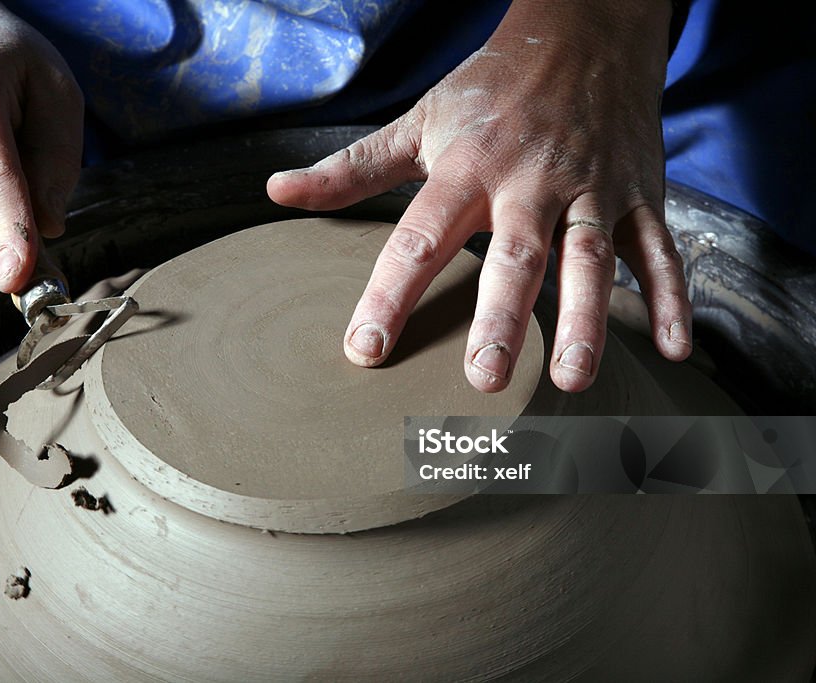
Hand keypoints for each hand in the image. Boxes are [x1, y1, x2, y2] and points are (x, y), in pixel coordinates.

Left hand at [268, 0, 690, 392]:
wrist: (586, 31)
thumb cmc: (491, 87)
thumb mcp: (418, 121)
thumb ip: (352, 168)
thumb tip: (278, 190)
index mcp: (468, 167)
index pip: (420, 236)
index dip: (390, 294)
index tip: (366, 350)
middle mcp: (531, 181)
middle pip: (515, 255)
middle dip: (500, 317)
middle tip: (484, 379)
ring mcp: (592, 188)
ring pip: (591, 259)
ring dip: (587, 319)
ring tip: (573, 377)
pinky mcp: (639, 193)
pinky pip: (660, 249)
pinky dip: (673, 297)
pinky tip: (676, 349)